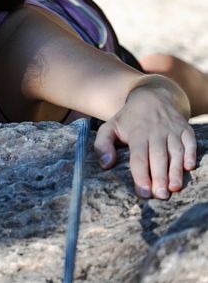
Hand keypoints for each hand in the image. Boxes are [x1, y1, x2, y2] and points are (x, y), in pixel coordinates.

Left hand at [93, 83, 195, 199]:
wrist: (151, 97)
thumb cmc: (128, 119)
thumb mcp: (109, 127)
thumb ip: (102, 145)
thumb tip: (105, 165)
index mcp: (137, 134)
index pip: (139, 157)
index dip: (141, 175)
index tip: (143, 193)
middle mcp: (156, 132)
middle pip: (158, 157)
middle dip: (160, 177)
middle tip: (160, 195)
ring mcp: (172, 130)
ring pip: (176, 151)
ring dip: (176, 170)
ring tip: (174, 188)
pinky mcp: (185, 129)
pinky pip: (190, 142)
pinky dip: (191, 154)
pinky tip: (189, 168)